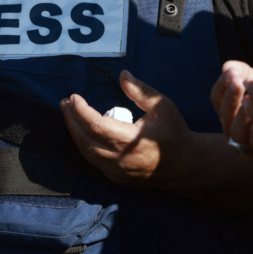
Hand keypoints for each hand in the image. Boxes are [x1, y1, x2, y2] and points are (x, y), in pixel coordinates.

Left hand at [60, 70, 192, 189]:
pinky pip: (93, 161)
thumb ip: (141, 91)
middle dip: (71, 120)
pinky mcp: (116, 178)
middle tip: (65, 102)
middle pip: (84, 140)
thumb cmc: (174, 134)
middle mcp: (119, 159)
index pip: (96, 125)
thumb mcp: (162, 107)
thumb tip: (122, 75)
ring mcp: (116, 172)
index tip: (74, 97)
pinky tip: (82, 132)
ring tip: (69, 114)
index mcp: (130, 141)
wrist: (186, 166)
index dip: (81, 110)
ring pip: (86, 153)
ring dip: (74, 132)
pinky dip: (84, 145)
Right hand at [211, 61, 252, 167]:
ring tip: (250, 100)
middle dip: (231, 97)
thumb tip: (226, 65)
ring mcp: (248, 146)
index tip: (232, 72)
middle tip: (240, 82)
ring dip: (241, 116)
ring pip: (236, 133)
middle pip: (224, 114)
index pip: (217, 97)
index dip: (222, 85)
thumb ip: (247, 73)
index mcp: (231, 111)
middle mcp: (234, 130)